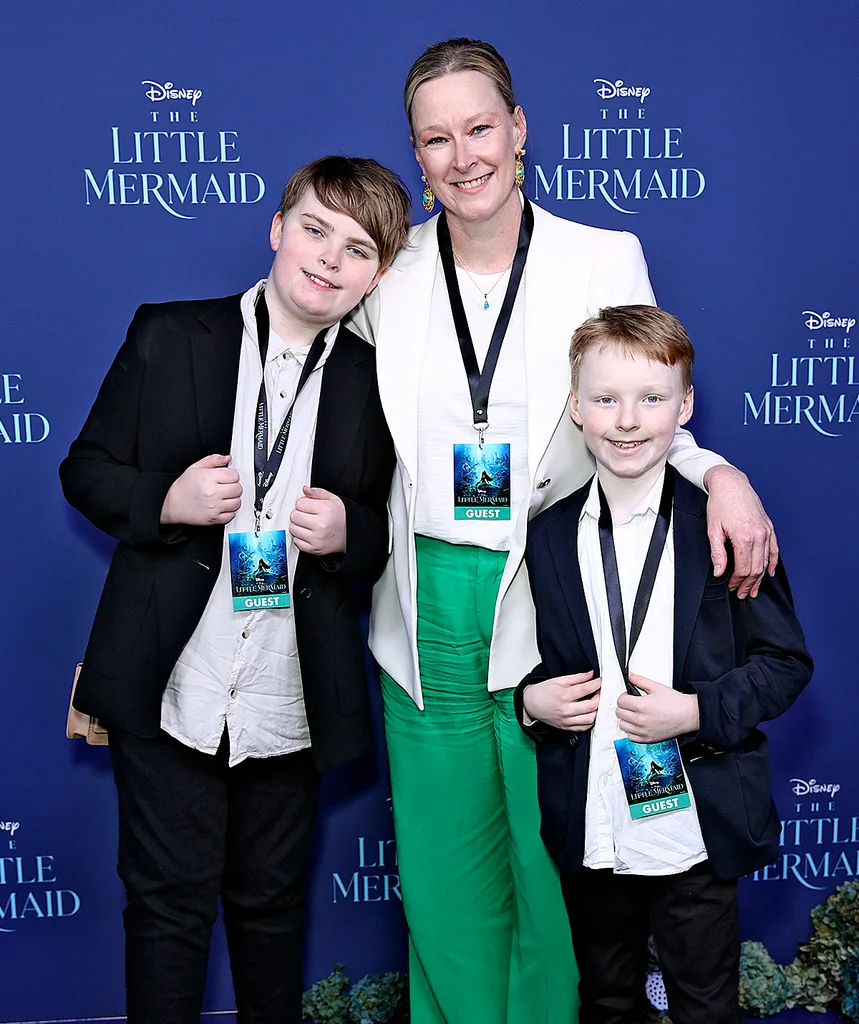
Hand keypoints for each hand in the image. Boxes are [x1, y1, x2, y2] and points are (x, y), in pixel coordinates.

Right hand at [160, 454, 241, 525]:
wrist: (173, 504)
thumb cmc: (184, 486)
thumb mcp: (196, 467)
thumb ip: (213, 460)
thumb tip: (227, 458)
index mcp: (208, 478)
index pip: (234, 475)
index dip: (231, 475)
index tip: (225, 477)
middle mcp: (212, 493)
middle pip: (238, 489)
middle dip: (233, 486)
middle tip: (225, 487)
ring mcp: (214, 507)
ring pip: (237, 502)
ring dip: (233, 499)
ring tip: (223, 496)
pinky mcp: (214, 519)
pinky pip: (231, 515)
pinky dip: (229, 511)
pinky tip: (221, 506)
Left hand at [289, 486, 346, 554]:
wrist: (349, 535)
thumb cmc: (340, 516)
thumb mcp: (332, 499)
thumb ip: (317, 493)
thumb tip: (305, 490)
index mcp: (326, 509)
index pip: (299, 503)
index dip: (303, 503)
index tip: (308, 506)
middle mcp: (321, 524)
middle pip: (294, 516)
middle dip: (298, 514)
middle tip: (307, 515)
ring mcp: (317, 538)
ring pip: (293, 529)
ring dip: (298, 526)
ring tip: (308, 525)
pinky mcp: (314, 548)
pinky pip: (296, 541)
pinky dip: (300, 537)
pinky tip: (308, 533)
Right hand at [522, 671, 600, 731]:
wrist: (532, 704)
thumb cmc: (544, 691)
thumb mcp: (560, 680)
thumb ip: (577, 677)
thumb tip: (591, 675)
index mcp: (564, 695)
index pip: (586, 689)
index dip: (596, 684)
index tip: (600, 681)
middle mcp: (566, 710)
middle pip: (591, 705)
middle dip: (599, 697)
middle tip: (598, 692)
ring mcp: (567, 720)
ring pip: (590, 719)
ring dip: (596, 710)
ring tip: (594, 703)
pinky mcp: (566, 727)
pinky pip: (584, 727)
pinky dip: (590, 720)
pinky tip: (589, 713)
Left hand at [616, 673, 698, 743]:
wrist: (688, 715)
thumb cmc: (675, 703)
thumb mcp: (656, 687)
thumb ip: (640, 680)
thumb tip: (630, 677)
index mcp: (641, 706)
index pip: (620, 701)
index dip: (624, 697)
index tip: (628, 696)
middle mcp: (641, 720)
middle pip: (619, 713)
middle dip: (624, 707)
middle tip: (632, 704)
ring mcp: (643, 731)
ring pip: (623, 725)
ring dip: (626, 719)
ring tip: (635, 714)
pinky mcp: (647, 739)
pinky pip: (630, 737)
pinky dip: (632, 731)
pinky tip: (638, 725)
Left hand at [703, 464, 778, 598]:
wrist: (731, 484)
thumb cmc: (720, 504)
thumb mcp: (713, 530)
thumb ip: (718, 553)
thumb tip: (719, 572)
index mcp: (744, 538)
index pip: (743, 568)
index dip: (738, 582)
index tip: (732, 587)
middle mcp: (759, 536)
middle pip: (756, 568)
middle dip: (749, 584)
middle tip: (743, 594)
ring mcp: (766, 531)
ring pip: (766, 562)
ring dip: (760, 578)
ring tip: (754, 589)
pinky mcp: (769, 527)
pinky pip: (774, 550)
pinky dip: (772, 563)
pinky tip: (769, 573)